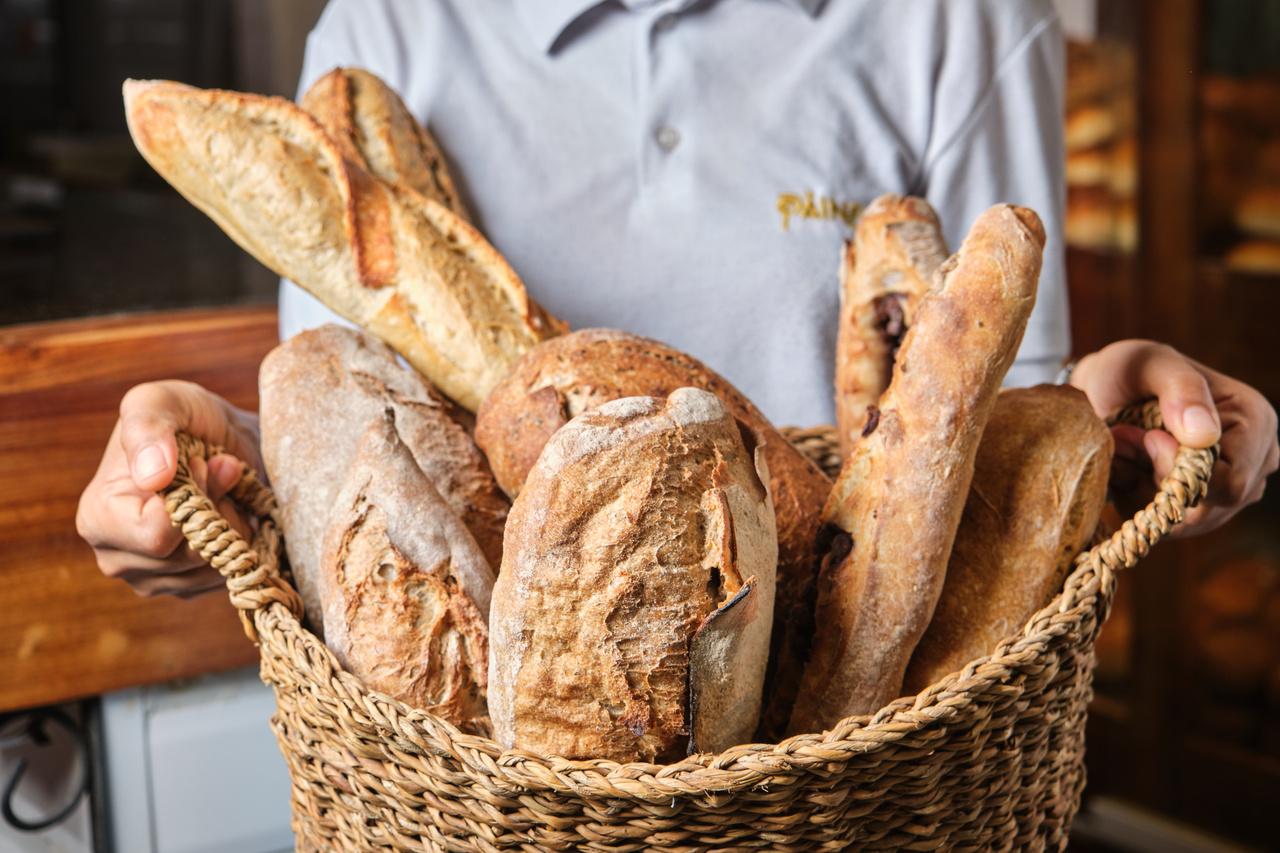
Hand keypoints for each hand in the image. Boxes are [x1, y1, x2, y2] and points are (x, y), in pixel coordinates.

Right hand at [76, 381, 261, 596]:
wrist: (224, 437)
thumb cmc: (186, 416)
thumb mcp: (163, 400)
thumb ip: (149, 427)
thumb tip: (153, 477)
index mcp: (98, 518)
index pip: (156, 536)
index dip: (193, 498)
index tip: (200, 462)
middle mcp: (117, 558)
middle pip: (188, 556)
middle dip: (216, 510)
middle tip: (216, 471)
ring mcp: (154, 579)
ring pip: (212, 568)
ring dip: (230, 525)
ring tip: (219, 491)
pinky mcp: (188, 587)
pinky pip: (228, 575)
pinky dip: (238, 543)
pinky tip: (225, 513)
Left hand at [1071, 340, 1278, 536]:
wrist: (1105, 390)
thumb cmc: (1131, 370)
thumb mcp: (1149, 364)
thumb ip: (1181, 389)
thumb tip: (1204, 435)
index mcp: (1255, 422)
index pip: (1229, 481)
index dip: (1178, 471)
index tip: (1145, 438)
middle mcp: (1255, 460)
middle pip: (1209, 509)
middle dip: (1155, 481)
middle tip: (1125, 439)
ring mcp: (1231, 488)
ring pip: (1184, 521)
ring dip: (1141, 489)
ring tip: (1126, 446)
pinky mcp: (1200, 506)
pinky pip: (1165, 524)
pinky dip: (1137, 500)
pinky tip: (1127, 467)